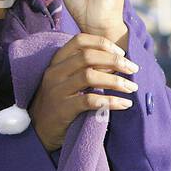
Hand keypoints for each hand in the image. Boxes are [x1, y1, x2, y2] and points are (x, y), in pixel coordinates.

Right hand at [27, 33, 140, 151]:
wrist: (38, 130)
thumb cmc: (59, 102)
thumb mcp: (66, 80)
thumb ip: (84, 68)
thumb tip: (117, 62)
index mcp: (57, 62)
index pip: (79, 41)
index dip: (103, 43)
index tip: (121, 53)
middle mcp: (55, 73)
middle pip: (88, 57)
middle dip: (115, 61)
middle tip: (133, 69)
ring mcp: (57, 91)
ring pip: (90, 77)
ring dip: (116, 81)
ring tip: (132, 88)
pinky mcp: (62, 110)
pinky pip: (90, 101)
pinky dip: (111, 101)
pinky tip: (124, 104)